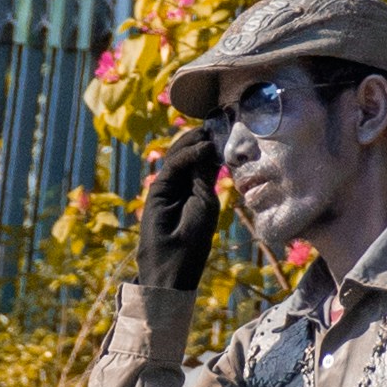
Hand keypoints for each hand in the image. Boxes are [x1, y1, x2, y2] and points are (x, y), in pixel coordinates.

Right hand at [135, 128, 221, 335]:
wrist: (171, 266)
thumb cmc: (193, 243)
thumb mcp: (205, 204)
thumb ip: (204, 177)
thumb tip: (211, 149)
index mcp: (196, 190)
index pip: (204, 160)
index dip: (213, 144)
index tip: (229, 127)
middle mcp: (181, 185)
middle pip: (190, 153)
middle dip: (203, 137)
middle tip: (220, 120)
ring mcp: (168, 186)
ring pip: (178, 155)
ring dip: (195, 141)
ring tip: (211, 130)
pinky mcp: (157, 190)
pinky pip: (173, 166)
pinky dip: (187, 155)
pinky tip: (203, 148)